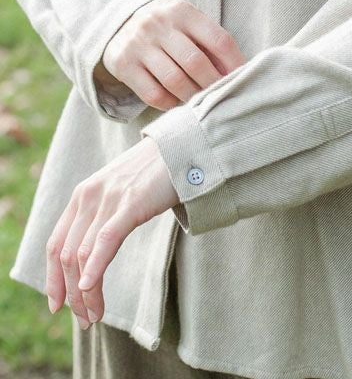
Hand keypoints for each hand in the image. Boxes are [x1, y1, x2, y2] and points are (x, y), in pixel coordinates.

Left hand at [45, 136, 178, 328]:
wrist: (181, 148)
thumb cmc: (156, 172)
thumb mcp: (121, 190)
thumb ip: (106, 212)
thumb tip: (100, 244)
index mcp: (83, 194)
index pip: (55, 244)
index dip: (53, 278)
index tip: (58, 304)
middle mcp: (89, 196)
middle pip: (67, 255)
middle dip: (71, 294)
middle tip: (84, 319)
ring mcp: (109, 198)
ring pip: (83, 255)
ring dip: (86, 292)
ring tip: (94, 315)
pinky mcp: (131, 202)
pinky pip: (105, 240)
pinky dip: (95, 267)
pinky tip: (92, 288)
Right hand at [98, 0, 246, 110]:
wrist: (120, 17)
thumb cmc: (169, 27)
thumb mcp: (189, 24)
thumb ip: (211, 45)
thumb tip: (238, 76)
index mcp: (184, 12)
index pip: (219, 40)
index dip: (235, 64)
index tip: (243, 80)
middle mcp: (159, 25)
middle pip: (196, 62)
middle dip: (214, 84)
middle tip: (222, 98)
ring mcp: (139, 44)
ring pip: (175, 80)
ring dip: (193, 97)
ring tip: (202, 103)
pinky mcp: (123, 64)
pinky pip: (153, 93)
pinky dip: (170, 103)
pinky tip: (177, 103)